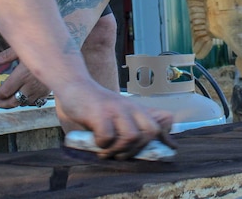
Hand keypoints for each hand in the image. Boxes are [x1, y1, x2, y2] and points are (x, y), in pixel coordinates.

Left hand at [0, 47, 50, 107]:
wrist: (60, 53)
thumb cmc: (40, 47)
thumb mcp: (21, 49)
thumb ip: (5, 56)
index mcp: (23, 75)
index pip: (5, 91)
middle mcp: (31, 85)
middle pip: (13, 102)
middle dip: (2, 103)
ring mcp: (40, 90)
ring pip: (23, 103)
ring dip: (14, 102)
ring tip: (9, 98)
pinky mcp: (47, 91)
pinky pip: (34, 102)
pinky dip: (26, 101)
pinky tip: (23, 96)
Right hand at [55, 82, 175, 159]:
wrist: (74, 86)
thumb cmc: (96, 106)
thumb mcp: (118, 112)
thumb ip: (133, 124)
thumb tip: (154, 141)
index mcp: (135, 109)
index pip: (159, 123)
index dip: (164, 138)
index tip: (167, 149)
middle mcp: (129, 108)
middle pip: (149, 132)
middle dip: (137, 148)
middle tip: (121, 154)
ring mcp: (115, 110)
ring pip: (131, 136)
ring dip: (118, 149)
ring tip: (106, 151)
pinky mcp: (99, 114)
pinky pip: (108, 137)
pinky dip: (102, 145)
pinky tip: (95, 142)